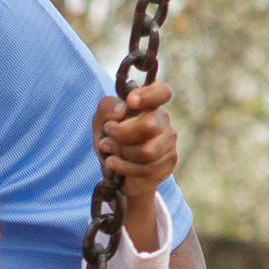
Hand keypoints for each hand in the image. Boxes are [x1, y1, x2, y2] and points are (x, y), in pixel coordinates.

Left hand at [93, 82, 178, 252]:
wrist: (116, 178)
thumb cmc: (108, 143)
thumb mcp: (99, 124)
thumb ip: (105, 109)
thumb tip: (119, 109)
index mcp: (150, 107)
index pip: (163, 91)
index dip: (150, 94)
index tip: (130, 101)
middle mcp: (165, 124)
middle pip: (150, 124)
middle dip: (122, 132)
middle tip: (106, 137)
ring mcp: (170, 146)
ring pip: (148, 150)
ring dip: (121, 154)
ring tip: (108, 156)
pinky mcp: (167, 168)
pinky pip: (147, 170)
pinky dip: (125, 169)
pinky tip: (115, 168)